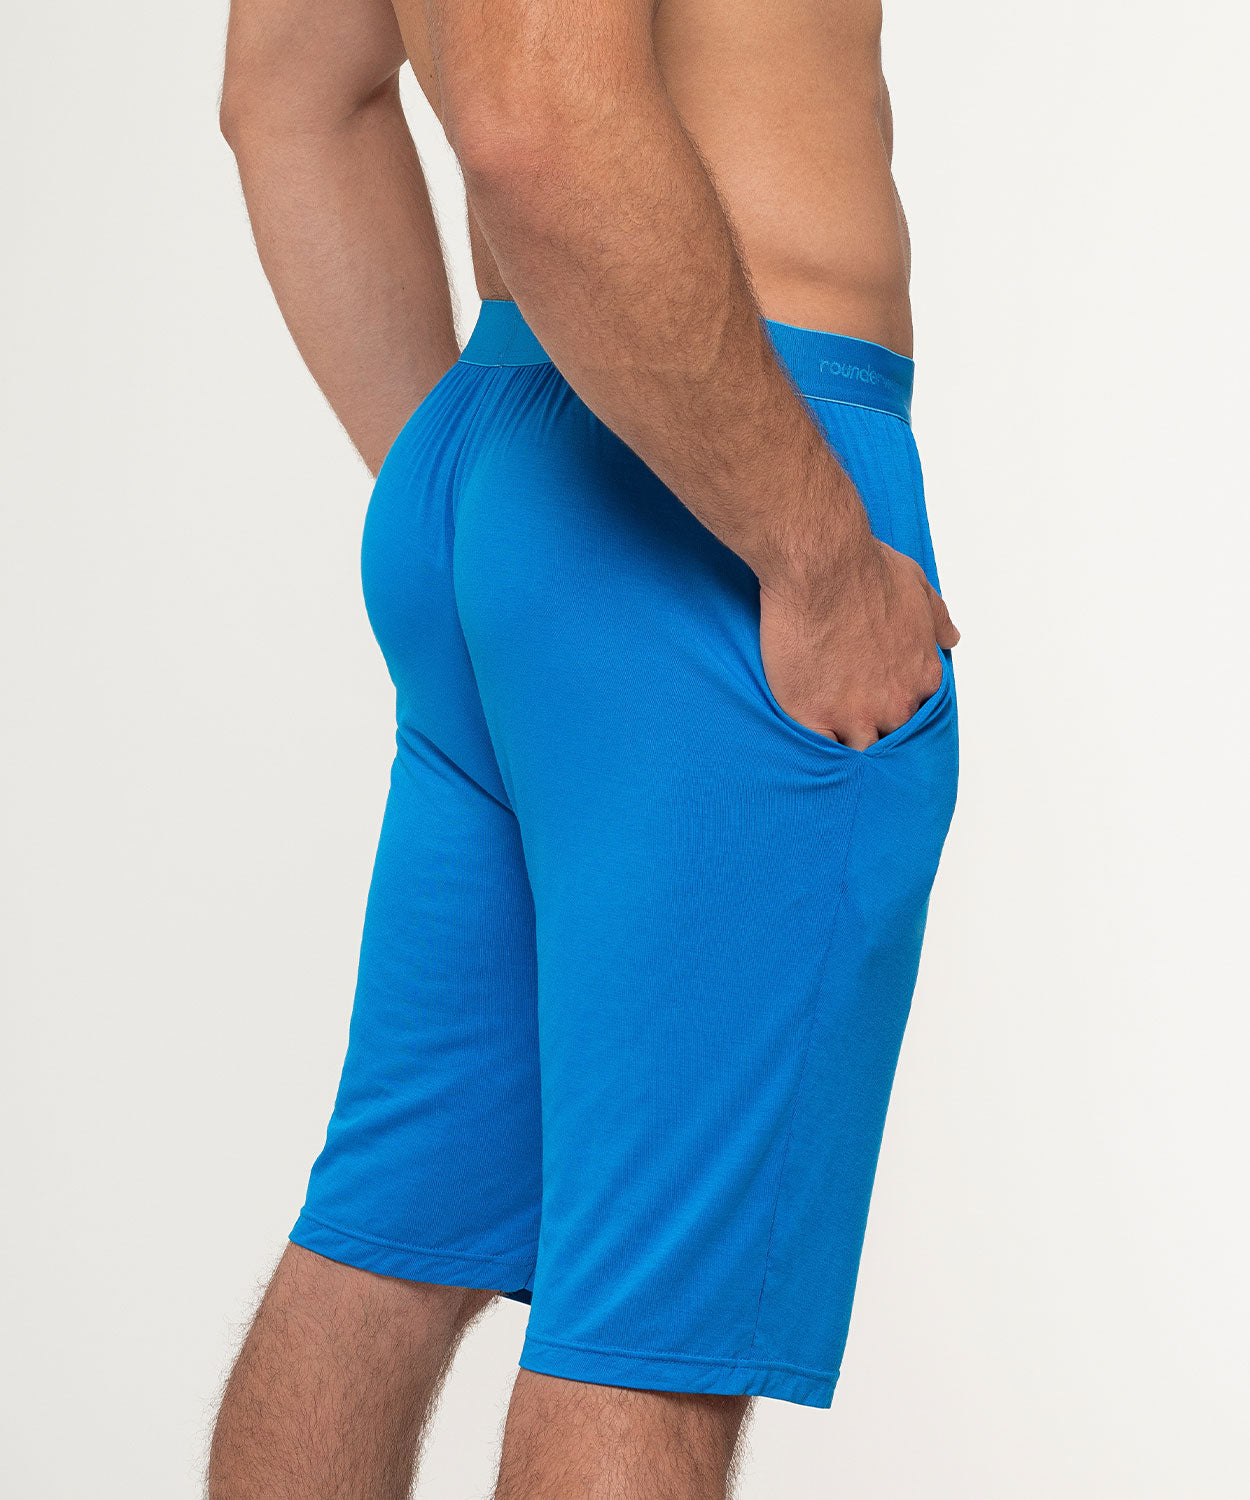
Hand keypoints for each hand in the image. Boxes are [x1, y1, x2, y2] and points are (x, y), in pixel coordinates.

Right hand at [760, 538, 958, 750]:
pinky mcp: (814, 717)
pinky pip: (820, 749)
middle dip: (874, 728)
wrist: (822, 566)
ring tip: (827, 729)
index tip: (878, 701)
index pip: (917, 715)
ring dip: (845, 741)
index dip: (895, 709)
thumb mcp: (917, 587)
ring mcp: (856, 714)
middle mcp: (896, 702)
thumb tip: (950, 638)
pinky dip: (815, 744)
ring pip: (858, 750)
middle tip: (849, 714)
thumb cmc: (866, 571)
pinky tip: (806, 732)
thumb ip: (937, 619)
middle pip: (890, 738)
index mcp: (922, 676)